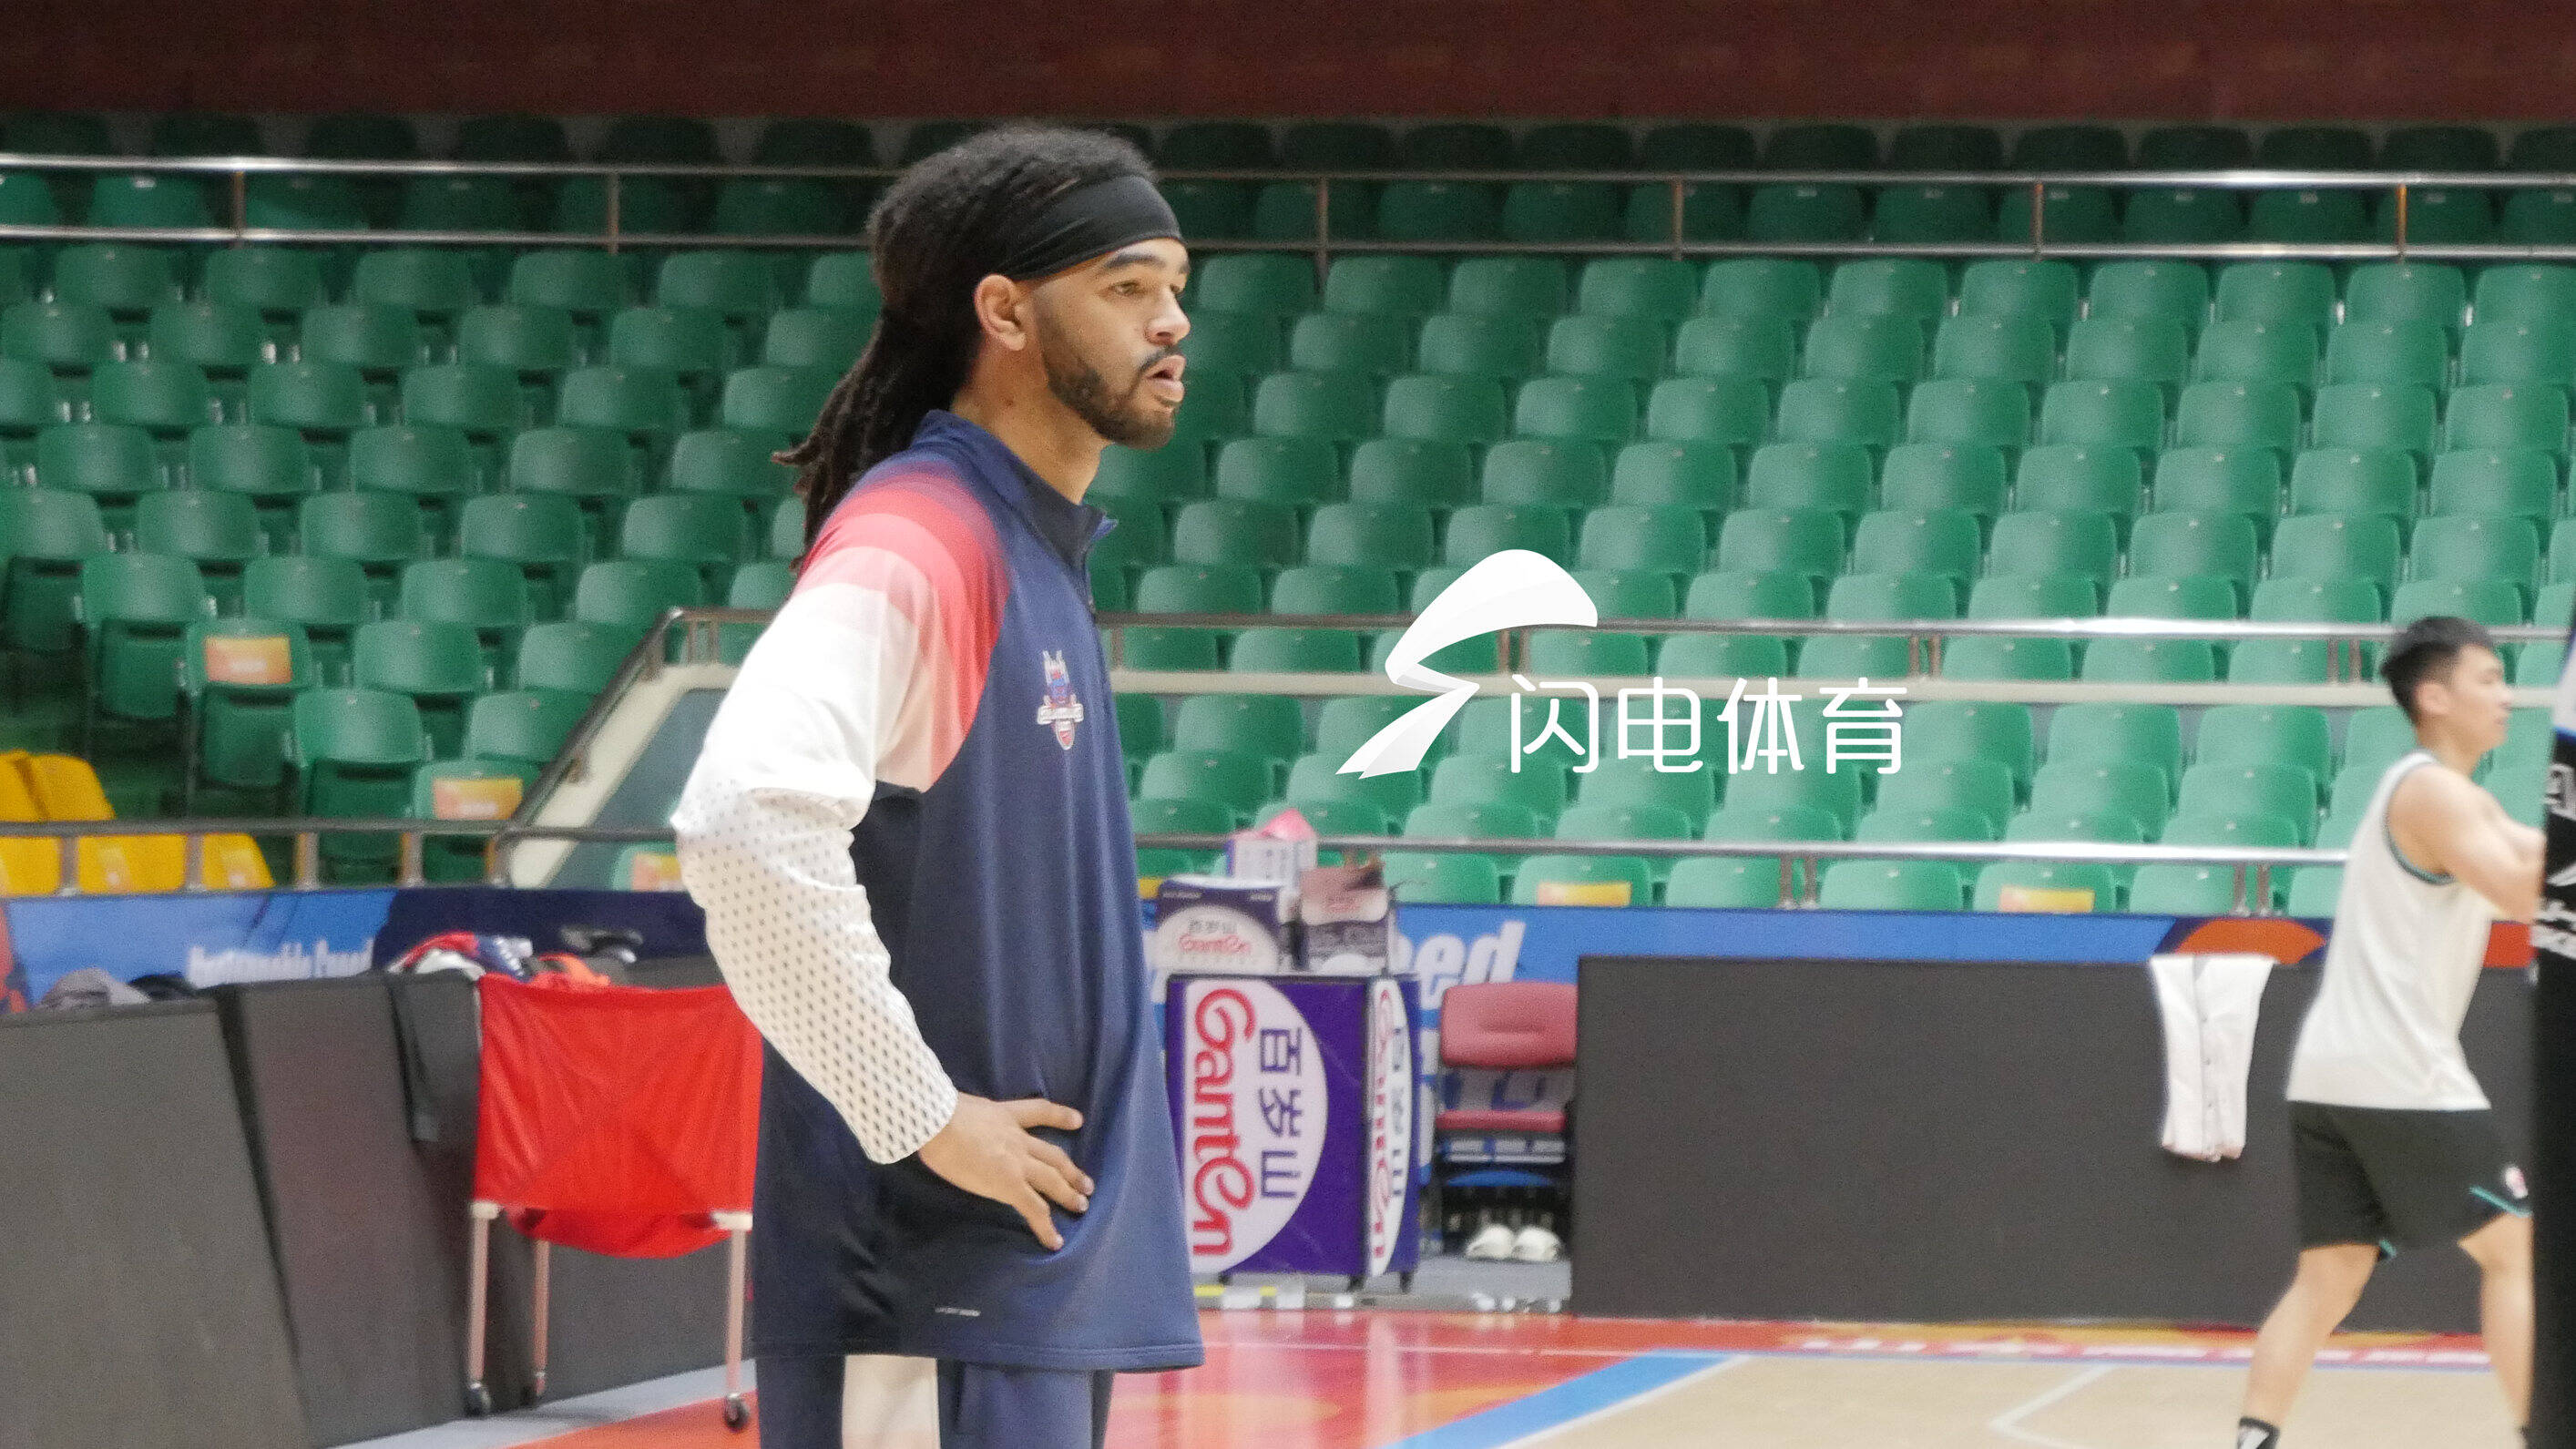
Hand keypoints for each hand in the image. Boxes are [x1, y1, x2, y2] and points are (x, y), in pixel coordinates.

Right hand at [916, 1094, 1093, 1249]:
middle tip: (1086, 1184)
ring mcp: (1017, 1163)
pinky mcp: (1010, 1185)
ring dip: (1068, 1194)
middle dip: (1071, 1171)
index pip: (1039, 1112)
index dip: (1061, 1116)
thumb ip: (971, 1118)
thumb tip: (958, 1126)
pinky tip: (1055, 1242)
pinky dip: (1046, 1227)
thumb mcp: (963, 1107)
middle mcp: (1017, 1139)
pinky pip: (1034, 1209)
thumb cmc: (938, 1113)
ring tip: (1082, 1206)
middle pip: (1053, 1155)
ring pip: (1052, 1180)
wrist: (939, 1123)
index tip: (1078, 1120)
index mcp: (1005, 1116)